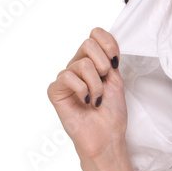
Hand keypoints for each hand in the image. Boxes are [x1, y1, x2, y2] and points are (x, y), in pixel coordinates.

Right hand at [47, 28, 126, 162]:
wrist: (107, 136)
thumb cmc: (112, 113)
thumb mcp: (116, 79)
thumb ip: (108, 57)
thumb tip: (100, 36)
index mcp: (93, 62)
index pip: (96, 34)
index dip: (108, 44)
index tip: (115, 63)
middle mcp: (77, 67)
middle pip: (88, 44)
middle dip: (103, 65)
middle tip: (105, 83)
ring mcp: (66, 78)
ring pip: (81, 63)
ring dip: (96, 85)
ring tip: (96, 100)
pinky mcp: (55, 91)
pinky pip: (68, 77)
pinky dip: (82, 90)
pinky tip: (85, 102)